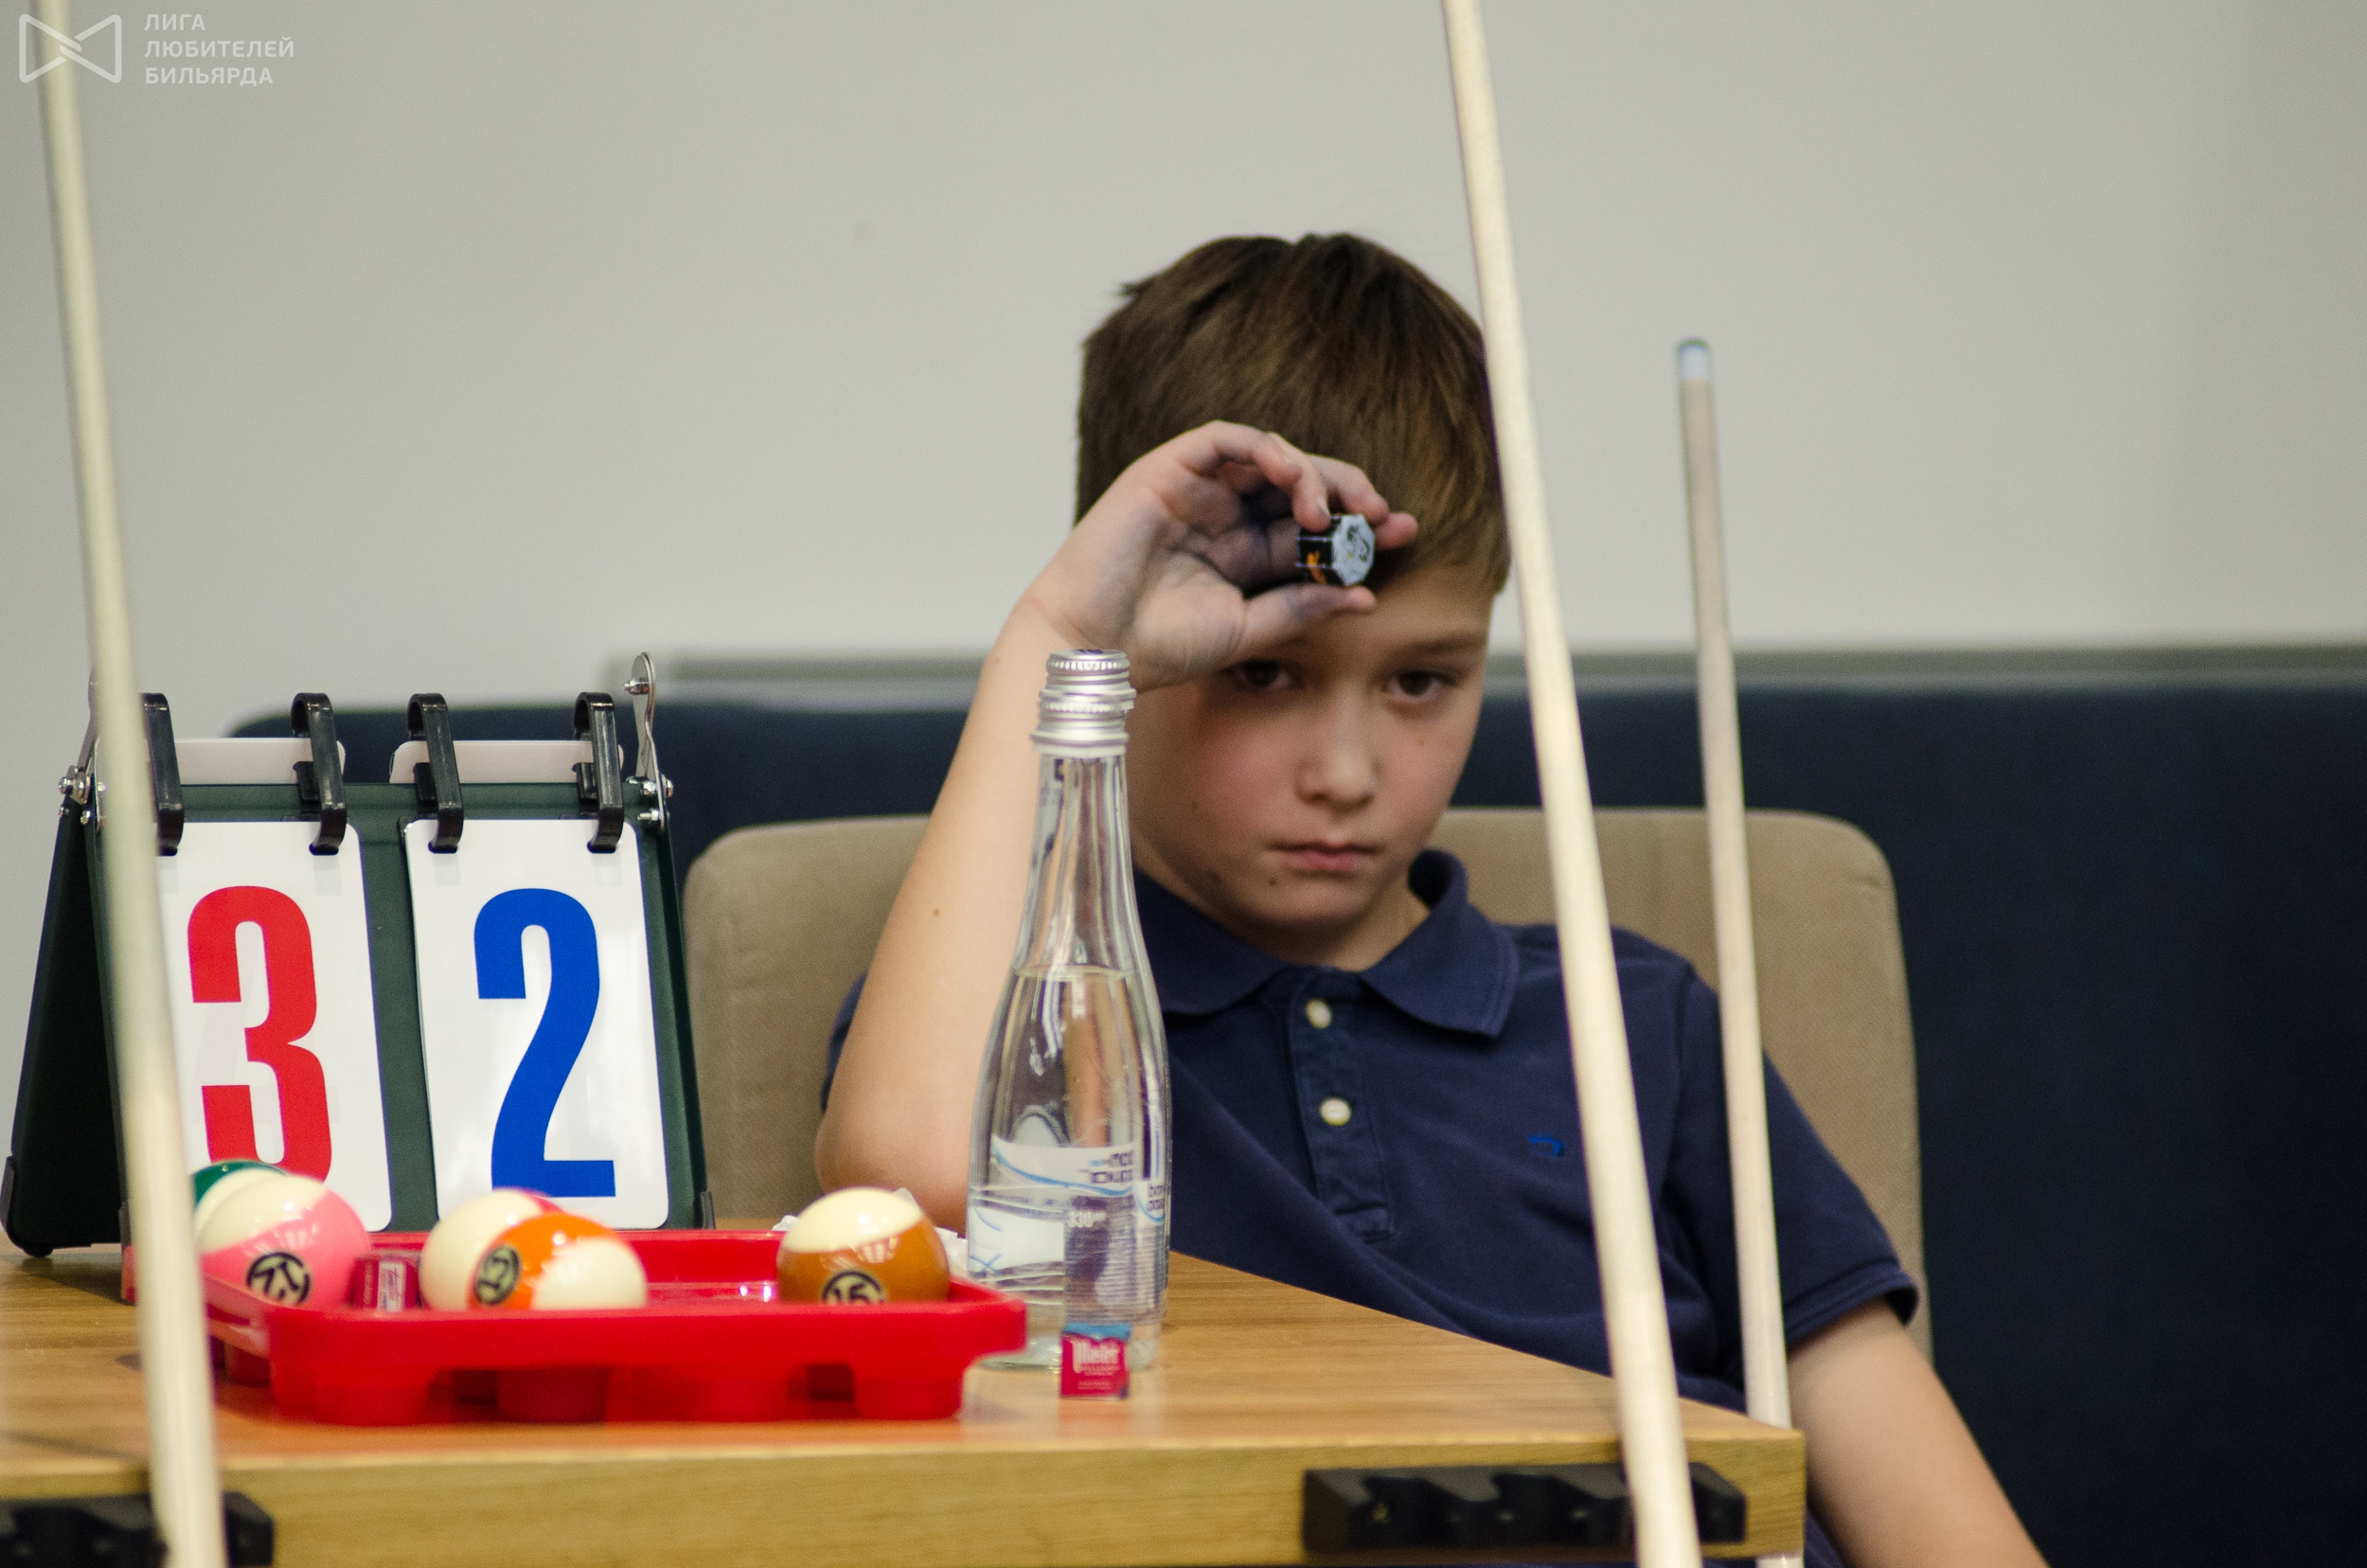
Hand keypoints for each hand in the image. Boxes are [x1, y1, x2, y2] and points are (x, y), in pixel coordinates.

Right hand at [1019, 422, 1417, 689]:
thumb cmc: (1156, 647)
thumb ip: (1301, 607)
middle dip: (1348, 493)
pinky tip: (1294, 478)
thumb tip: (1365, 597)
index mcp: (1240, 557)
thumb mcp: (1247, 630)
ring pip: (1270, 457)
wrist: (1091, 648)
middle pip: (1299, 487)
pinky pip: (1226, 439)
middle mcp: (1222, 518)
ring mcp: (1195, 491)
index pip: (1310, 531)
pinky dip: (1267, 448)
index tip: (1403, 532)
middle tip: (1381, 514)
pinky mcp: (1168, 469)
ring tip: (1332, 509)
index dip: (1358, 527)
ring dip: (1312, 473)